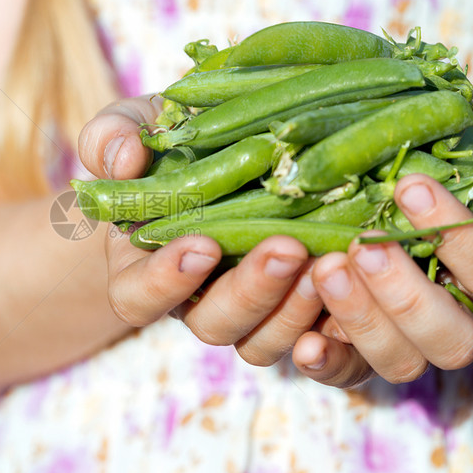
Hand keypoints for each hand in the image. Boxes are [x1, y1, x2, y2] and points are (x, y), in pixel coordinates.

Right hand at [78, 96, 329, 365]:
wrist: (209, 160)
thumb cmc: (158, 150)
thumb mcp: (126, 131)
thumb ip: (109, 139)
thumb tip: (126, 158)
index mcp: (142, 269)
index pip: (140, 296)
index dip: (166, 281)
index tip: (201, 244)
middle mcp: (194, 301)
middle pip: (215, 325)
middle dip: (251, 293)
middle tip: (287, 249)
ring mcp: (248, 310)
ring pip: (266, 341)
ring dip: (298, 309)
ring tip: (332, 262)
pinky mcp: (294, 308)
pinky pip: (314, 337)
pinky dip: (338, 325)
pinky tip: (364, 287)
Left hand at [291, 123, 472, 387]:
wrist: (391, 225)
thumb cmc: (435, 187)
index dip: (457, 234)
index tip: (407, 185)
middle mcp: (451, 322)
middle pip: (450, 337)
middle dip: (405, 291)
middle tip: (363, 242)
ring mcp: (402, 345)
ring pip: (398, 361)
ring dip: (362, 318)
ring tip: (326, 268)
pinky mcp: (353, 356)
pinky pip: (346, 376)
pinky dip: (328, 363)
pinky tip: (307, 341)